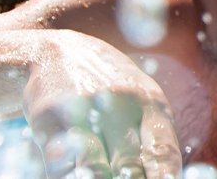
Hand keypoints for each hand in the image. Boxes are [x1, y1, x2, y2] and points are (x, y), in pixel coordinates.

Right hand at [23, 31, 179, 178]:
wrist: (55, 50)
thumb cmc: (110, 90)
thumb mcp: (141, 103)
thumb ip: (154, 142)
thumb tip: (169, 177)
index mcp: (150, 104)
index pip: (162, 151)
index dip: (164, 176)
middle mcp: (119, 105)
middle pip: (129, 164)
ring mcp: (82, 109)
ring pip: (94, 165)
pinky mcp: (47, 118)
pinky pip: (58, 160)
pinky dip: (67, 175)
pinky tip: (74, 176)